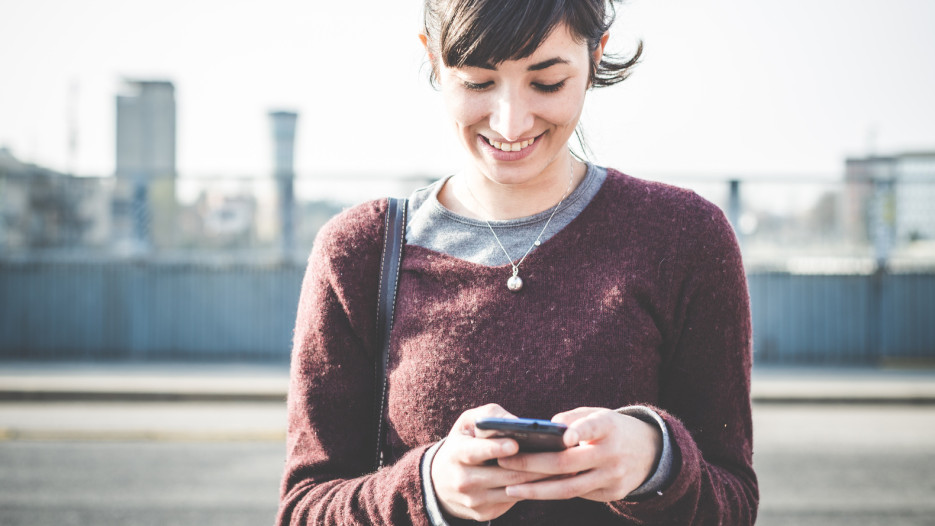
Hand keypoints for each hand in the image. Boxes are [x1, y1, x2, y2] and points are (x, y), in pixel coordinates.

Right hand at [430, 404, 552, 521]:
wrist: (441, 481)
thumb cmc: (464, 442)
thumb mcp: (468, 423)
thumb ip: (491, 416)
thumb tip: (519, 424)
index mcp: (455, 453)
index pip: (474, 452)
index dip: (494, 448)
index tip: (516, 443)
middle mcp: (462, 480)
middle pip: (504, 474)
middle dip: (535, 465)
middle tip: (561, 456)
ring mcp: (474, 500)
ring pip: (514, 489)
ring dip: (541, 479)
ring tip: (566, 467)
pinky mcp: (484, 513)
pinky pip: (514, 500)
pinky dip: (534, 490)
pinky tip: (552, 480)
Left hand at [497, 407, 661, 501]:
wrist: (650, 452)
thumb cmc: (612, 429)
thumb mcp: (599, 414)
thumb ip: (574, 418)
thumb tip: (545, 427)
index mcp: (610, 427)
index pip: (594, 428)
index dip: (580, 432)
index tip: (562, 436)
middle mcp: (613, 454)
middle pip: (568, 463)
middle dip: (533, 464)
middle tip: (504, 461)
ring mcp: (614, 477)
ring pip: (569, 488)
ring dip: (537, 490)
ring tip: (509, 487)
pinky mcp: (612, 494)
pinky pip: (578, 495)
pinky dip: (553, 493)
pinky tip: (531, 491)